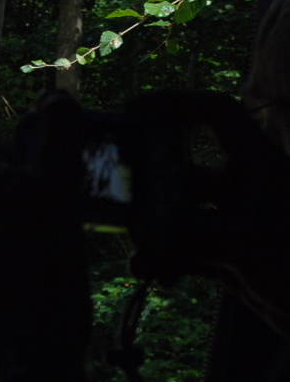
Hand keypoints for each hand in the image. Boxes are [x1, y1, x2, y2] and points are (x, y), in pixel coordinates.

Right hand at [124, 90, 289, 335]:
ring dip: (153, 237)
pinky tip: (159, 277)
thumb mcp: (249, 249)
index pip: (216, 114)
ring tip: (141, 263)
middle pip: (180, 171)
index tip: (133, 111)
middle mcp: (245, 186)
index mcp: (260, 165)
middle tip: (121, 208)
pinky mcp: (227, 254)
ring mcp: (233, 221)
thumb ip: (191, 236)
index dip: (175, 104)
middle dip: (147, 193)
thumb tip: (143, 233)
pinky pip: (183, 248)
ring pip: (176, 216)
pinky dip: (167, 260)